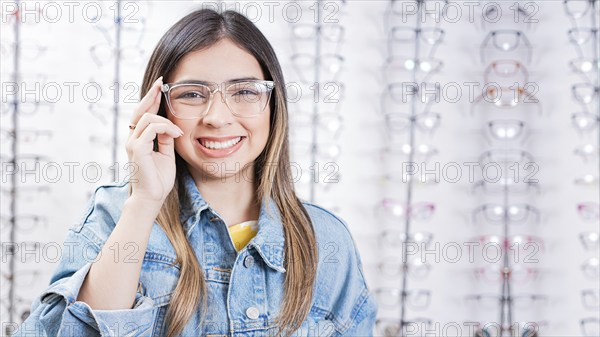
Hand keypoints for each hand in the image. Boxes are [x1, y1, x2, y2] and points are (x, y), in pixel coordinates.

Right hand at [125, 76, 183, 204]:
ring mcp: (133, 143)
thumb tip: (171, 126)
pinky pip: (152, 128)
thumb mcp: (166, 154)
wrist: (152, 197)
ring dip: (167, 121)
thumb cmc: (158, 179)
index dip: (151, 98)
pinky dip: (166, 128)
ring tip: (178, 133)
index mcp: (139, 139)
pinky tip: (176, 135)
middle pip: (140, 109)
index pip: (143, 113)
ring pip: (148, 117)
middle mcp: (132, 138)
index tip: (161, 86)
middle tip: (162, 83)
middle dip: (152, 94)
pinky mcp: (137, 149)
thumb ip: (165, 139)